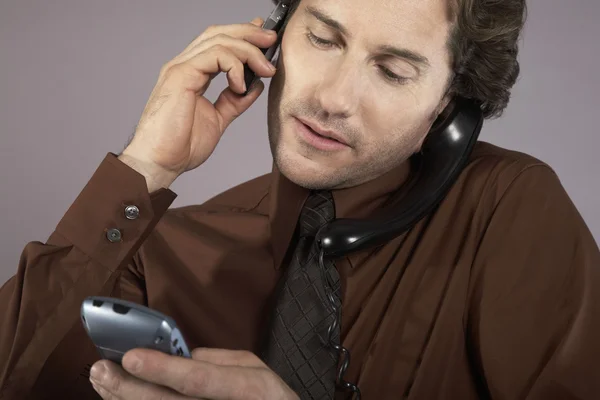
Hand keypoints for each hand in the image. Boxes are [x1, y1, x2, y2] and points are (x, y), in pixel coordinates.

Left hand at [89, 347, 299, 399]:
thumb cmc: (266, 397)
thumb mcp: (256, 369)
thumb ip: (220, 360)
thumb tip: (181, 356)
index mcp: (246, 387)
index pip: (198, 379)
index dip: (163, 369)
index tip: (131, 356)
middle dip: (130, 388)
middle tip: (101, 370)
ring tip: (102, 382)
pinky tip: (118, 399)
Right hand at [119, 18, 277, 191]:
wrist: (160, 162)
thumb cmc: (180, 146)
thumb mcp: (217, 120)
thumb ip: (233, 101)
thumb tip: (254, 86)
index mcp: (191, 74)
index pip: (218, 42)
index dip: (243, 35)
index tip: (266, 41)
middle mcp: (184, 66)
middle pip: (219, 34)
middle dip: (249, 34)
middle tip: (272, 40)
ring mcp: (181, 68)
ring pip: (219, 40)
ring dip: (248, 50)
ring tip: (265, 69)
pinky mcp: (180, 75)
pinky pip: (214, 56)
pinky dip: (234, 66)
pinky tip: (241, 85)